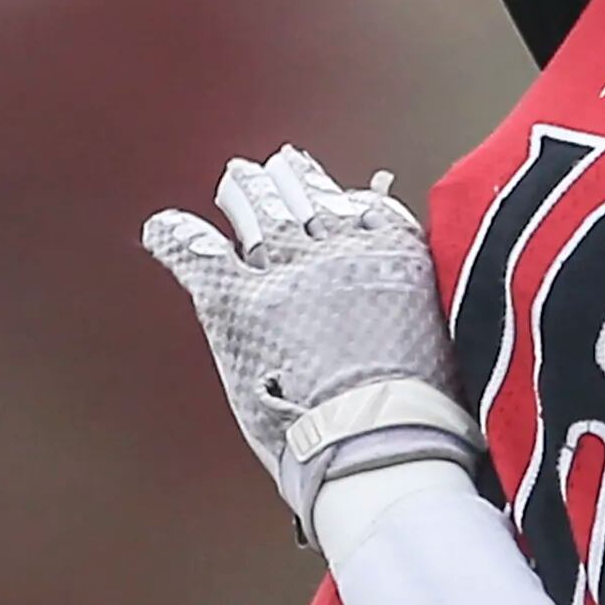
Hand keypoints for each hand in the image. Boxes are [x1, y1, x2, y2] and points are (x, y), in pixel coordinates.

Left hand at [142, 144, 483, 530]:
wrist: (378, 439)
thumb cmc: (420, 412)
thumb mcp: (443, 340)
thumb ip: (420, 307)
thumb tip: (412, 305)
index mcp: (392, 256)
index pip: (363, 207)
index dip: (344, 195)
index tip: (338, 189)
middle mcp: (336, 251)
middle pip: (308, 201)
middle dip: (291, 181)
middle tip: (279, 165)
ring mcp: (284, 273)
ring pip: (259, 213)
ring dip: (246, 194)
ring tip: (237, 180)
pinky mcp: (234, 303)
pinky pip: (196, 254)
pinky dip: (175, 237)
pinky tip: (162, 226)